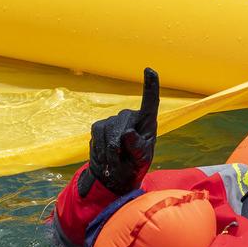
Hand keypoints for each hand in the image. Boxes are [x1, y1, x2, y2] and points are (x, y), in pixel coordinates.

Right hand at [82, 68, 159, 195]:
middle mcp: (131, 117)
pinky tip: (105, 156)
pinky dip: (99, 148)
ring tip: (113, 162)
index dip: (151, 85)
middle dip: (118, 146)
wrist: (115, 176)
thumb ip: (137, 148)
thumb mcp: (141, 161)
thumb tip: (127, 133)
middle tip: (119, 161)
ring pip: (107, 130)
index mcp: (148, 123)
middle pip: (122, 124)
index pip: (150, 102)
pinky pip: (97, 133)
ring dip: (108, 150)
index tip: (150, 70)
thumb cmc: (133, 167)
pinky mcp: (100, 126)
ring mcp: (114, 120)